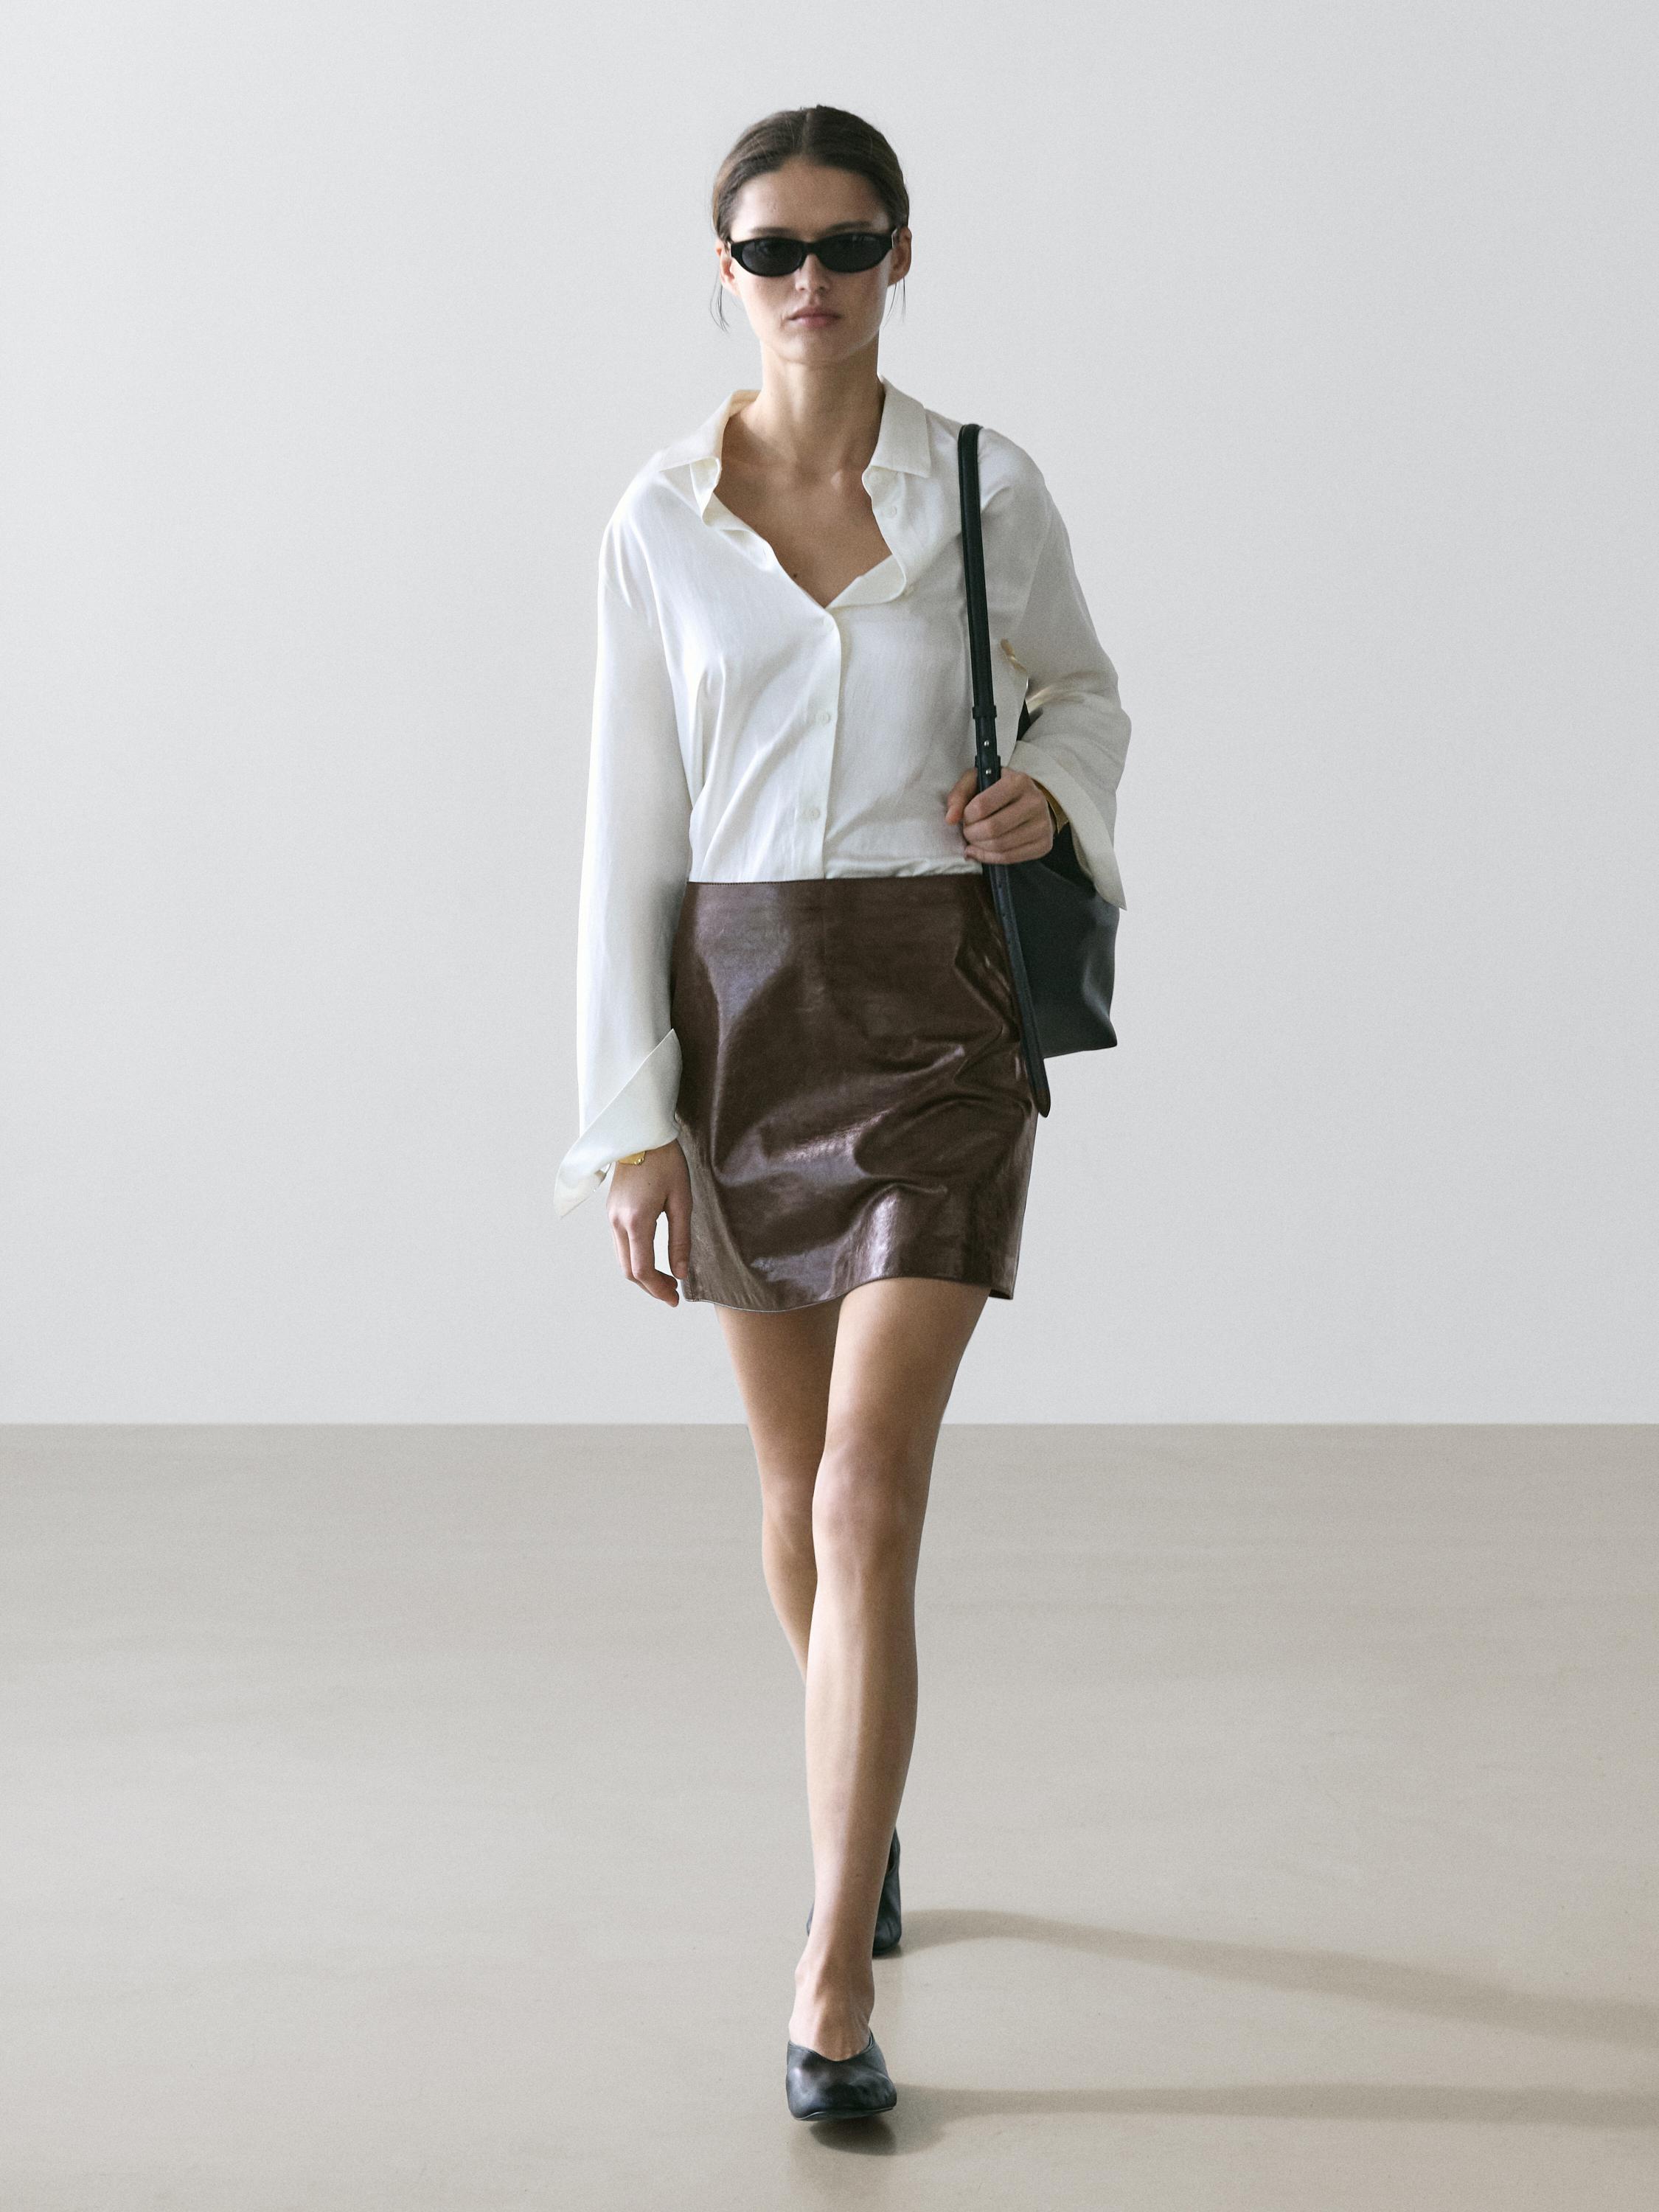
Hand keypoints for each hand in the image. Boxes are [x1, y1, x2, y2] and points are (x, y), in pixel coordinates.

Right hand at [607, 1140, 691, 1306]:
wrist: (641, 1134)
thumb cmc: (667, 1163)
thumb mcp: (682, 1201)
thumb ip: (681, 1240)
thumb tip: (681, 1273)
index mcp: (636, 1220)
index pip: (642, 1270)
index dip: (658, 1289)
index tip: (675, 1299)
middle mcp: (617, 1222)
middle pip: (628, 1270)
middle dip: (650, 1286)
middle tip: (673, 1293)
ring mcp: (610, 1217)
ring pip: (622, 1259)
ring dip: (642, 1275)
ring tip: (666, 1279)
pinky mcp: (610, 1211)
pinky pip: (620, 1245)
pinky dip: (635, 1259)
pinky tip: (652, 1259)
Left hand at [944, 768, 1055, 864]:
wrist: (1031, 801)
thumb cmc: (999, 790)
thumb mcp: (977, 781)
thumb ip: (959, 794)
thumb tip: (950, 818)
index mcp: (1018, 781)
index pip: (982, 806)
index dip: (967, 816)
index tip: (966, 816)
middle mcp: (1035, 802)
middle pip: (992, 829)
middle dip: (972, 834)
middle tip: (968, 831)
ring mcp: (1042, 825)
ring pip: (1001, 846)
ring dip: (979, 847)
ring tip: (975, 840)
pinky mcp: (1043, 844)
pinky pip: (1010, 858)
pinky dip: (989, 858)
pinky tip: (981, 851)